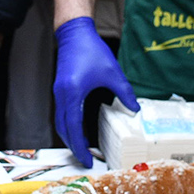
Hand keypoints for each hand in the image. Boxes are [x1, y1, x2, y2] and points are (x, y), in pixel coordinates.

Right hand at [53, 17, 136, 166]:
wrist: (74, 33)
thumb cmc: (91, 50)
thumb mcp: (112, 72)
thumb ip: (124, 92)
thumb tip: (134, 109)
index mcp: (73, 94)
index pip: (73, 129)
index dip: (80, 147)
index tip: (88, 160)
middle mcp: (62, 95)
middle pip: (63, 129)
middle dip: (73, 147)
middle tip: (86, 159)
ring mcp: (58, 92)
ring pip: (60, 122)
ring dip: (69, 137)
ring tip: (82, 148)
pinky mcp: (60, 89)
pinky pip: (61, 114)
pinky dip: (68, 125)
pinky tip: (79, 129)